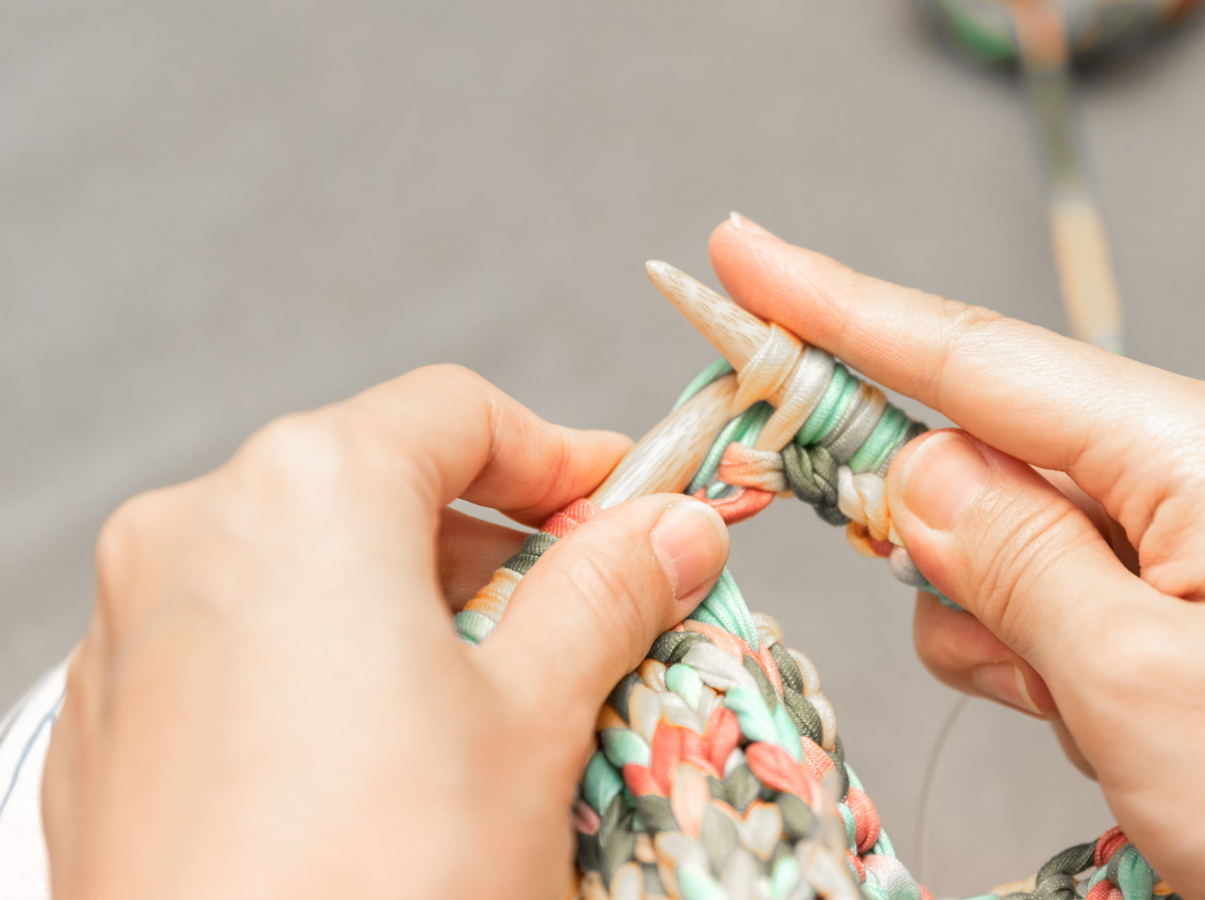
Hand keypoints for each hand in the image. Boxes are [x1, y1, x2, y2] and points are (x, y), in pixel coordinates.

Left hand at [42, 365, 729, 899]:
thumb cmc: (381, 881)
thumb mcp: (534, 718)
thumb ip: (607, 594)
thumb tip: (674, 531)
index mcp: (304, 493)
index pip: (458, 414)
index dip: (564, 456)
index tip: (631, 508)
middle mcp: (194, 533)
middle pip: (379, 484)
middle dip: (495, 544)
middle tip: (585, 615)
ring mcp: (135, 629)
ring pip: (307, 567)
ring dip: (416, 608)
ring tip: (495, 704)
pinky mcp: (112, 722)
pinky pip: (241, 644)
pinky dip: (328, 663)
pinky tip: (389, 757)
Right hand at [710, 216, 1204, 899]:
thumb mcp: (1139, 681)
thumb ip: (1010, 559)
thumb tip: (911, 469)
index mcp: (1184, 450)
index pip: (970, 356)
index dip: (838, 307)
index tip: (743, 256)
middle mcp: (1178, 472)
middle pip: (975, 445)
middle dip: (923, 524)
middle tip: (947, 600)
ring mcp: (1172, 542)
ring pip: (993, 541)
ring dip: (990, 623)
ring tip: (1073, 705)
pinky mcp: (1163, 605)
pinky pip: (1036, 601)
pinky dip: (1026, 658)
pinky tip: (1086, 716)